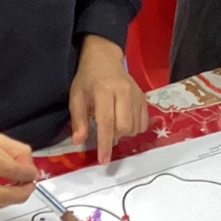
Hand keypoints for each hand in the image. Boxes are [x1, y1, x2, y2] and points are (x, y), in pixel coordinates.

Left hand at [69, 34, 149, 163]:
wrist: (104, 59)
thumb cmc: (87, 80)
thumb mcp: (76, 98)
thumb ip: (78, 120)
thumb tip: (79, 142)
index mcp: (104, 91)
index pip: (106, 122)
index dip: (105, 144)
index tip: (103, 160)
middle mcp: (124, 92)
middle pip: (124, 127)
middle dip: (114, 136)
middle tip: (105, 130)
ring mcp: (136, 94)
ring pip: (135, 127)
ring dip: (124, 133)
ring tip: (114, 124)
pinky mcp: (144, 98)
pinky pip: (144, 122)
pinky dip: (134, 128)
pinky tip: (125, 121)